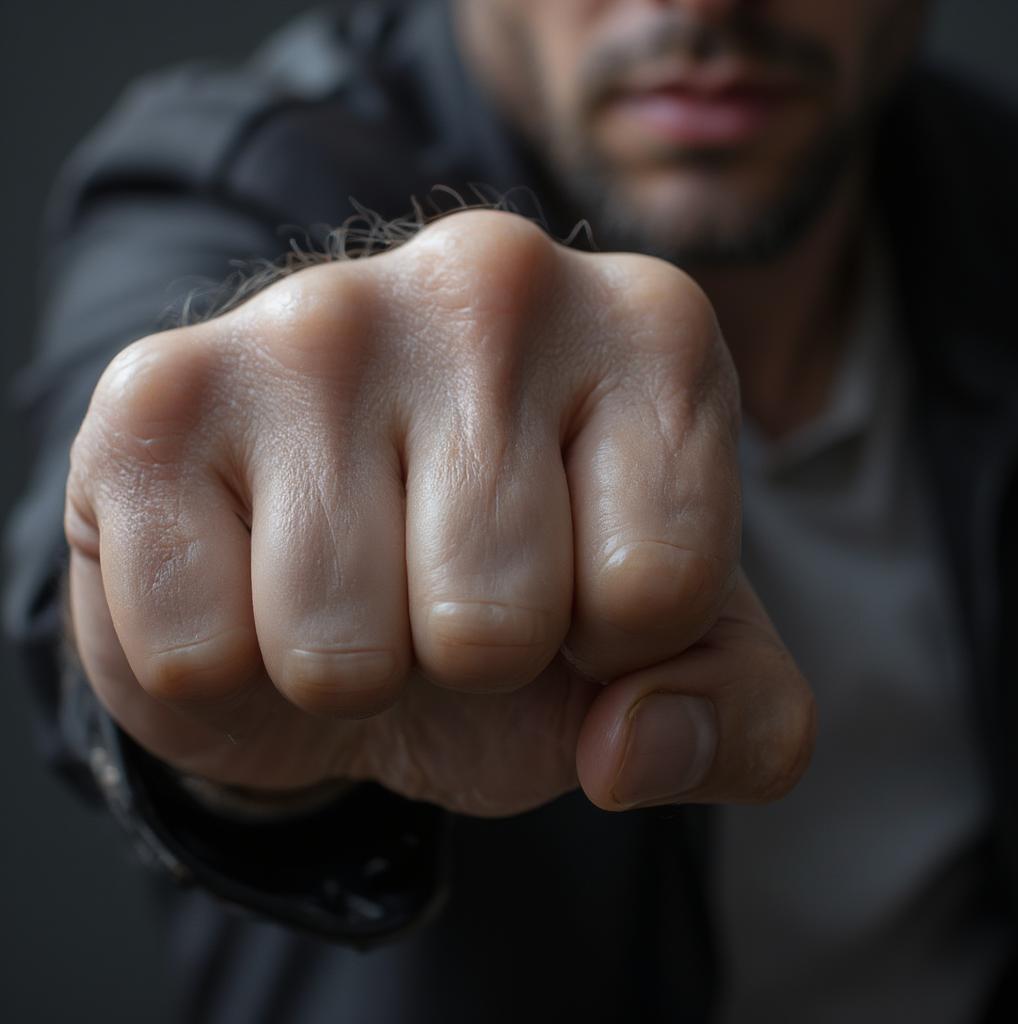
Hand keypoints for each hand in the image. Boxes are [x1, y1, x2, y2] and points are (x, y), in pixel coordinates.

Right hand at [65, 210, 813, 816]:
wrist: (345, 556)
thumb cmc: (523, 589)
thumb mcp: (663, 660)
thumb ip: (737, 719)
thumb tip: (634, 754)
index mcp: (652, 330)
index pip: (661, 589)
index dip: (612, 643)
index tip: (576, 582)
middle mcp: (492, 280)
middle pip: (496, 623)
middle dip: (468, 659)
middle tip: (441, 580)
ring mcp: (314, 321)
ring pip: (339, 649)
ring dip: (349, 665)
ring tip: (351, 571)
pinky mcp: (155, 392)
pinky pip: (195, 647)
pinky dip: (224, 661)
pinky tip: (244, 557)